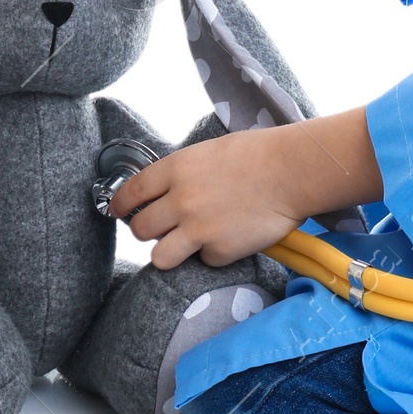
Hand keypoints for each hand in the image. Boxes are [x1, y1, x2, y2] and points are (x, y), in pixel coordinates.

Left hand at [112, 111, 383, 267]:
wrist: (292, 171)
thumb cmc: (257, 155)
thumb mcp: (208, 152)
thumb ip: (181, 174)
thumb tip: (163, 192)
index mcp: (175, 169)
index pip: (130, 194)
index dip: (120, 206)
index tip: (119, 212)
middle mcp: (180, 200)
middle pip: (140, 229)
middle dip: (147, 231)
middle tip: (161, 229)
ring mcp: (198, 229)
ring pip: (159, 256)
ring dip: (170, 251)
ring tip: (188, 243)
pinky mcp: (218, 252)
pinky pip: (203, 260)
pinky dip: (214, 253)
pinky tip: (231, 236)